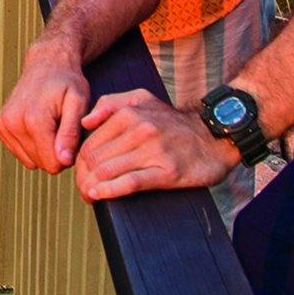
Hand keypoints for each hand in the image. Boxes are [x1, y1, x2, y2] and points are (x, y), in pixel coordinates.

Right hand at [0, 40, 89, 173]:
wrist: (45, 64)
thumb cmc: (67, 83)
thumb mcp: (78, 103)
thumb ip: (71, 133)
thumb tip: (63, 161)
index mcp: (34, 120)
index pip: (53, 164)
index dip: (68, 154)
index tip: (72, 135)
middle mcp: (13, 124)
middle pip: (41, 164)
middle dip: (55, 151)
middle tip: (61, 127)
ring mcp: (2, 125)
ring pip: (30, 161)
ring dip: (43, 148)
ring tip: (50, 125)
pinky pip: (19, 153)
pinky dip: (30, 144)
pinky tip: (37, 124)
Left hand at [73, 89, 236, 200]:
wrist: (214, 137)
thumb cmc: (173, 122)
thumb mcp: (142, 99)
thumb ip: (109, 103)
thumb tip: (85, 121)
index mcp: (129, 113)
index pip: (90, 143)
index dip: (79, 162)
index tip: (81, 174)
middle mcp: (140, 130)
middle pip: (95, 159)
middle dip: (82, 178)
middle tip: (82, 189)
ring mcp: (154, 151)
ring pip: (108, 171)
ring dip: (91, 187)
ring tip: (89, 196)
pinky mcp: (167, 172)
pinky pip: (130, 183)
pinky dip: (110, 191)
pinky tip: (99, 196)